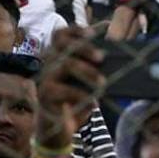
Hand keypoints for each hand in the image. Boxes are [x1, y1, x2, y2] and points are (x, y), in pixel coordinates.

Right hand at [36, 28, 104, 148]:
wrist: (57, 128)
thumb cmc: (74, 99)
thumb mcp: (86, 80)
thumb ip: (95, 63)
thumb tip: (114, 42)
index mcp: (59, 55)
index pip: (61, 34)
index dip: (75, 30)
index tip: (92, 32)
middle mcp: (49, 62)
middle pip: (62, 44)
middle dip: (84, 48)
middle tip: (102, 57)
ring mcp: (45, 77)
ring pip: (64, 64)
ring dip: (86, 72)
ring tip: (102, 83)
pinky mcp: (45, 95)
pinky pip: (62, 90)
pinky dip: (80, 95)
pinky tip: (93, 101)